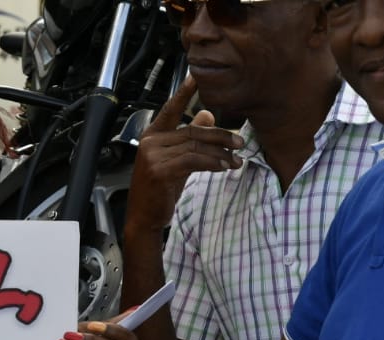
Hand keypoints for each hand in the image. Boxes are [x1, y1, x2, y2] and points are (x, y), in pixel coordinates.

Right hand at [127, 76, 244, 232]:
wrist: (143, 218)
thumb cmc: (159, 190)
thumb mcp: (176, 160)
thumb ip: (189, 138)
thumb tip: (208, 114)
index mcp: (152, 136)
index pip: (171, 109)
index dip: (184, 93)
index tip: (196, 77)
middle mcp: (150, 142)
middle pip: (192, 130)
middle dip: (220, 136)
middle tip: (239, 142)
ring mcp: (153, 156)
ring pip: (195, 146)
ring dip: (220, 153)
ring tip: (235, 160)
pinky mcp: (159, 170)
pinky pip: (192, 160)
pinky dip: (211, 163)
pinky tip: (223, 167)